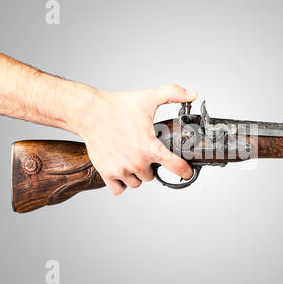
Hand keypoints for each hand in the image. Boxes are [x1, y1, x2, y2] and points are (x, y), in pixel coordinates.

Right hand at [74, 84, 196, 194]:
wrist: (90, 112)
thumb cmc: (117, 106)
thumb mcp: (149, 97)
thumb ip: (173, 94)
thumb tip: (193, 94)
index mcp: (151, 147)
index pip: (176, 167)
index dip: (185, 171)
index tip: (187, 173)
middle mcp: (138, 162)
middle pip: (152, 176)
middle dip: (150, 166)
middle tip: (143, 153)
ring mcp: (122, 170)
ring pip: (136, 183)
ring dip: (136, 175)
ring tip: (131, 160)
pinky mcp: (107, 173)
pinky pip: (119, 189)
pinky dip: (121, 183)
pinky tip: (121, 171)